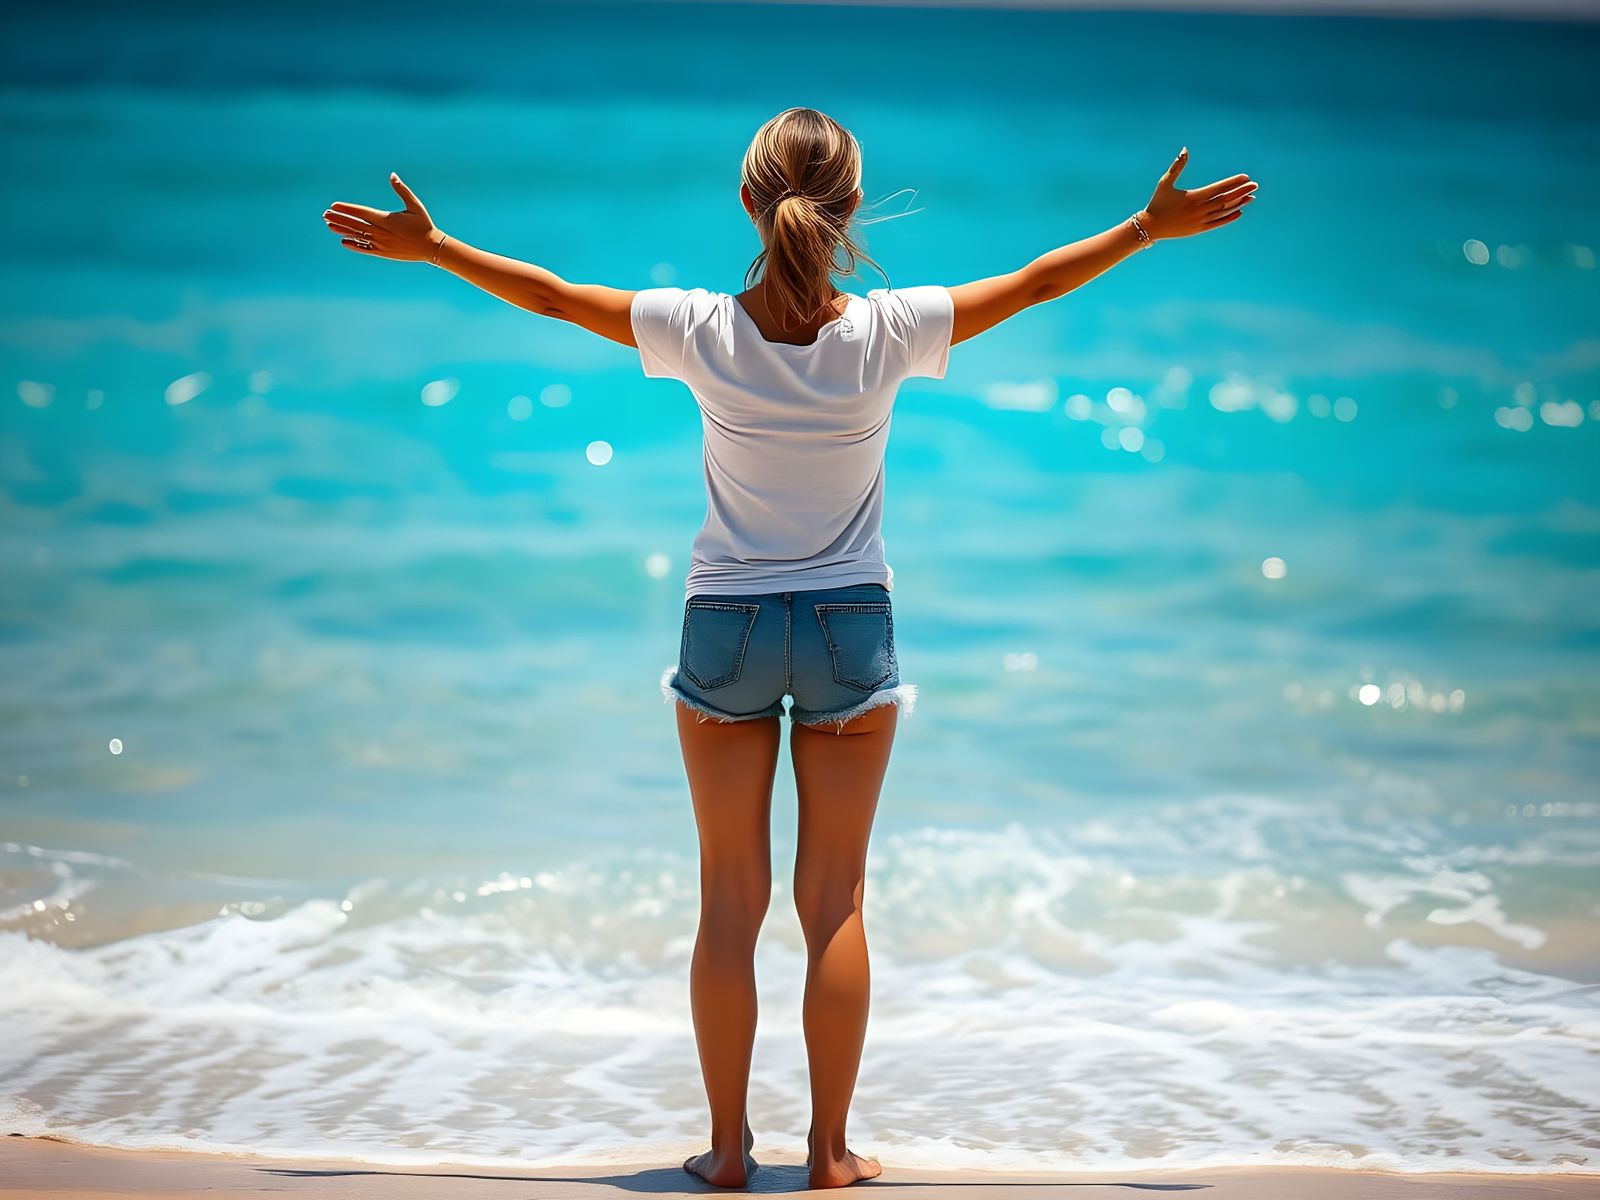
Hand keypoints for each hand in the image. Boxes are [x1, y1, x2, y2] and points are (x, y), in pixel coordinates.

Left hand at [322, 173, 444, 261]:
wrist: (431, 247)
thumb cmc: (424, 224)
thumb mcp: (414, 205)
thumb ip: (402, 190)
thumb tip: (392, 175)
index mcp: (386, 219)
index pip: (361, 212)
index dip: (346, 209)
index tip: (333, 206)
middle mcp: (381, 232)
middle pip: (355, 224)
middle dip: (339, 218)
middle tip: (325, 214)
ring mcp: (381, 243)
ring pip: (357, 236)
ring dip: (342, 230)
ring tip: (329, 225)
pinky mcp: (383, 252)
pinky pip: (365, 249)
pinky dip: (353, 245)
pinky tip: (343, 241)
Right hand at [1138, 147, 1255, 241]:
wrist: (1150, 226)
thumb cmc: (1158, 202)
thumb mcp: (1165, 182)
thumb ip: (1177, 165)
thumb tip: (1185, 149)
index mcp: (1194, 196)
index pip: (1220, 187)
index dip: (1234, 182)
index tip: (1246, 177)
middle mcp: (1200, 209)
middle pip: (1226, 198)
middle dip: (1242, 191)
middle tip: (1255, 185)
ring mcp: (1201, 220)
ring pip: (1225, 211)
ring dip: (1239, 203)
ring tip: (1251, 197)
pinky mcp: (1199, 229)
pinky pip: (1218, 223)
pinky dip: (1229, 217)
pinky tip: (1239, 212)